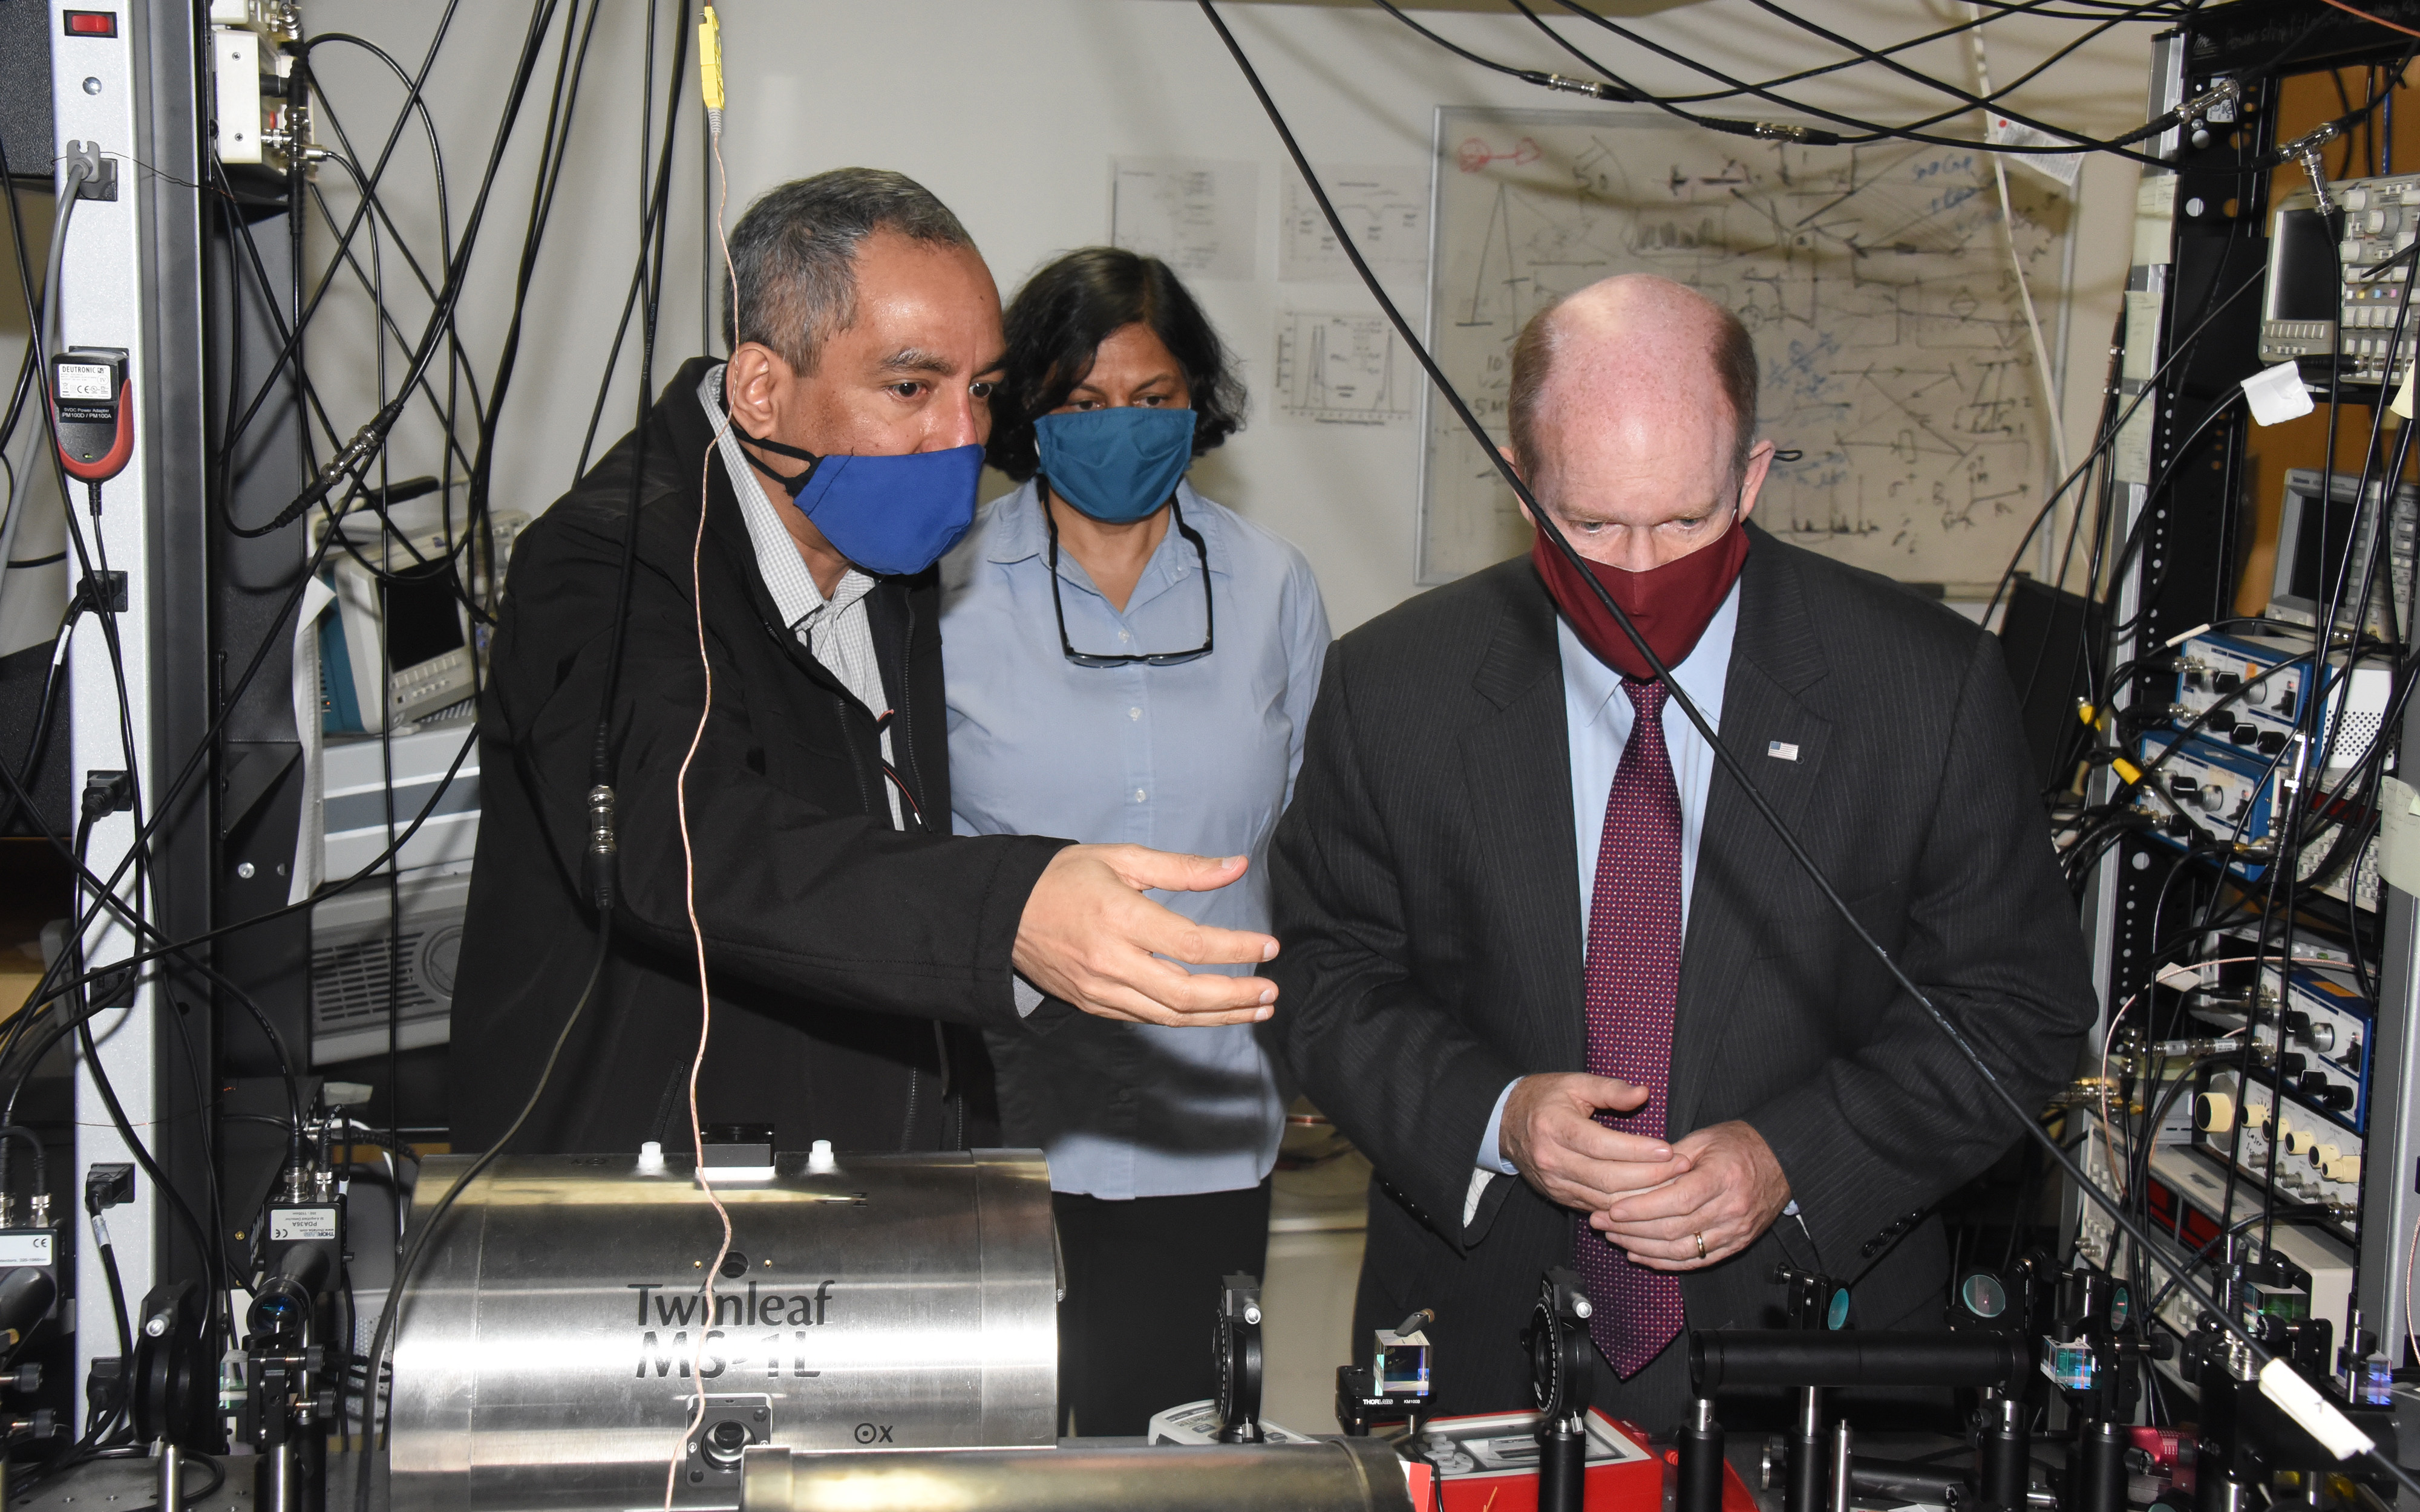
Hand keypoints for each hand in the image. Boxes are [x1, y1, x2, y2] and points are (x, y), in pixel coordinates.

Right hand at [1012, 845, 1278, 1026]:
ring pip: (1171, 1016)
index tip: (1269, 947)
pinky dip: (1186, 1019)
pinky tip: (1213, 1012)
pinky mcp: (1094, 1006)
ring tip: (1256, 1008)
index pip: (1192, 944)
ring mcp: (1101, 990)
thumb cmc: (1065, 878)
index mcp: (1120, 917)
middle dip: (1237, 997)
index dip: (1237, 949)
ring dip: (1220, 1016)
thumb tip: (1236, 866)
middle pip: (1187, 994)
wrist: (1004, 912)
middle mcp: (1111, 961)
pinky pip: (1148, 1019)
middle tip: (1271, 991)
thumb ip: (1183, 868)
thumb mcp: (1122, 859)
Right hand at [1500, 1073, 1690, 1212]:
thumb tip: (1643, 1093)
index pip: (1602, 1145)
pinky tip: (1650, 1197)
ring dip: (1643, 1196)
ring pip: (1605, 1199)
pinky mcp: (1560, 1197)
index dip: (1637, 1150)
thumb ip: (1610, 1089)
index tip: (1669, 1149)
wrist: (1506, 1123)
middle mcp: (1552, 1159)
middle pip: (1607, 1178)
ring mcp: (1555, 1183)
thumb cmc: (1545, 1098)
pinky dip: (1626, 1206)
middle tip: (1681, 1167)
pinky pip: (1598, 1207)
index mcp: (1554, 1127)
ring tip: (1673, 1184)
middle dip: (1650, 1176)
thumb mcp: (1574, 1083)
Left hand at [1588, 1120, 1789, 1270]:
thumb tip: (1631, 1174)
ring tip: (1613, 1237)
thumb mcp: (1704, 1139)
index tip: (1612, 1208)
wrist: (1781, 1160)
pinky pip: (1695, 1261)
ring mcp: (1736, 1231)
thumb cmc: (1739, 1144)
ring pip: (1681, 1250)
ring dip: (1642, 1247)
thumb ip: (1669, 1158)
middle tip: (1600, 1222)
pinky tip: (1638, 1255)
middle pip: (1675, 1228)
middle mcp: (1732, 1209)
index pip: (1678, 1200)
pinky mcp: (1735, 1245)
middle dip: (1632, 1229)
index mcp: (1724, 1177)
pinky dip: (1664, 1262)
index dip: (1642, 1208)